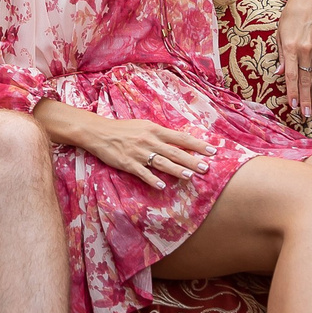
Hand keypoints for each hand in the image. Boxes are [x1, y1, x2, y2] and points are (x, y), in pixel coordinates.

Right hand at [43, 106, 212, 190]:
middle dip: (192, 160)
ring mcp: (138, 152)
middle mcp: (149, 140)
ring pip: (162, 162)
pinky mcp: (128, 163)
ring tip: (190, 177)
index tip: (213, 150)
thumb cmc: (123, 129)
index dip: (198, 144)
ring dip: (177, 170)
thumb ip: (161, 134)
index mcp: (155, 130)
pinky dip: (153, 180)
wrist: (99, 132)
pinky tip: (163, 186)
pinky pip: (143, 173)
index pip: (181, 138)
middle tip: (207, 168)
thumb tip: (180, 142)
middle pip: (175, 152)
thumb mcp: (144, 126)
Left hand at [278, 0, 311, 117]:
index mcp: (290, 47)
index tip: (292, 105)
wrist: (308, 2)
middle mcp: (305, 49)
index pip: (291, 75)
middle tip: (305, 114)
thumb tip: (279, 73)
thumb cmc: (289, 18)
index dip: (292, 91)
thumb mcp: (279, 34)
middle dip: (305, 98)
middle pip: (305, 79)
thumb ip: (281, 55)